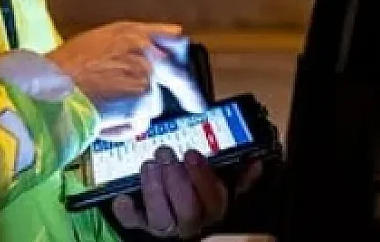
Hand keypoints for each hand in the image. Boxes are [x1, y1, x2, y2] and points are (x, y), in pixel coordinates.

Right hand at [46, 22, 204, 138]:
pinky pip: (139, 122)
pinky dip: (123, 127)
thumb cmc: (61, 69)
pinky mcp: (143, 101)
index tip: (186, 63)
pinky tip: (102, 119)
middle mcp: (145, 50)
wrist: (50, 89)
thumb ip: (127, 45)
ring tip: (103, 108)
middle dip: (189, 90)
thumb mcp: (96, 42)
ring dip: (135, 111)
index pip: (173, 38)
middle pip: (179, 72)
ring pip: (152, 103)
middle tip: (196, 103)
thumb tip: (148, 51)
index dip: (181, 53)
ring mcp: (147, 76)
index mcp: (132, 33)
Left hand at [111, 146, 263, 237]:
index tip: (192, 153)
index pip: (214, 200)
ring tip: (149, 164)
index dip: (202, 177)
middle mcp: (191, 223)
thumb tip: (255, 161)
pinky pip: (133, 223)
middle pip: (187, 211)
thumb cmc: (198, 192)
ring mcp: (166, 226)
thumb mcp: (223, 184)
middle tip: (166, 152)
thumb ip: (239, 175)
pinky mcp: (142, 225)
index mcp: (213, 210)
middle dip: (176, 181)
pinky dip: (127, 211)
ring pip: (161, 218)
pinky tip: (123, 196)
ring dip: (154, 190)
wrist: (172, 214)